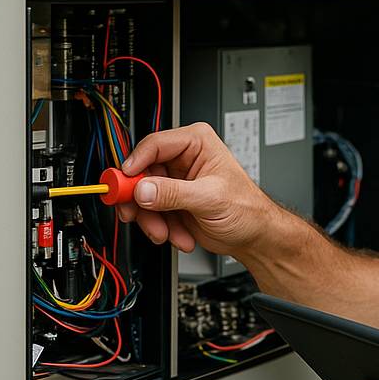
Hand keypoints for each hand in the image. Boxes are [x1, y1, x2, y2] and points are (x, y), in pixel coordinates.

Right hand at [116, 122, 274, 254]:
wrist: (254, 236)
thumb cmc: (247, 209)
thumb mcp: (210, 199)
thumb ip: (174, 194)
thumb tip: (144, 190)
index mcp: (196, 143)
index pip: (154, 145)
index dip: (135, 164)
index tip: (124, 184)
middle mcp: (183, 158)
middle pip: (142, 173)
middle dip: (142, 201)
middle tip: (138, 216)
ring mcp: (174, 180)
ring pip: (142, 196)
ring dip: (153, 219)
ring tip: (170, 233)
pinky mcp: (170, 200)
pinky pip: (149, 212)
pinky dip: (160, 227)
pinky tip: (179, 235)